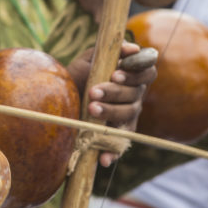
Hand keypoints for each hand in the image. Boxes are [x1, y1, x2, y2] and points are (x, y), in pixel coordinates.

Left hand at [67, 41, 157, 166]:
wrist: (60, 97)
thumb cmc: (79, 74)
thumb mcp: (91, 59)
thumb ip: (110, 51)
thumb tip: (133, 48)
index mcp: (133, 75)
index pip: (147, 72)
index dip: (134, 74)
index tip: (114, 74)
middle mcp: (135, 95)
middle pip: (134, 95)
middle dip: (114, 93)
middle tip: (93, 92)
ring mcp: (129, 115)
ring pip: (128, 115)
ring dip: (110, 113)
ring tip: (91, 110)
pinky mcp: (118, 133)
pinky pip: (120, 143)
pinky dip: (113, 152)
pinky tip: (104, 159)